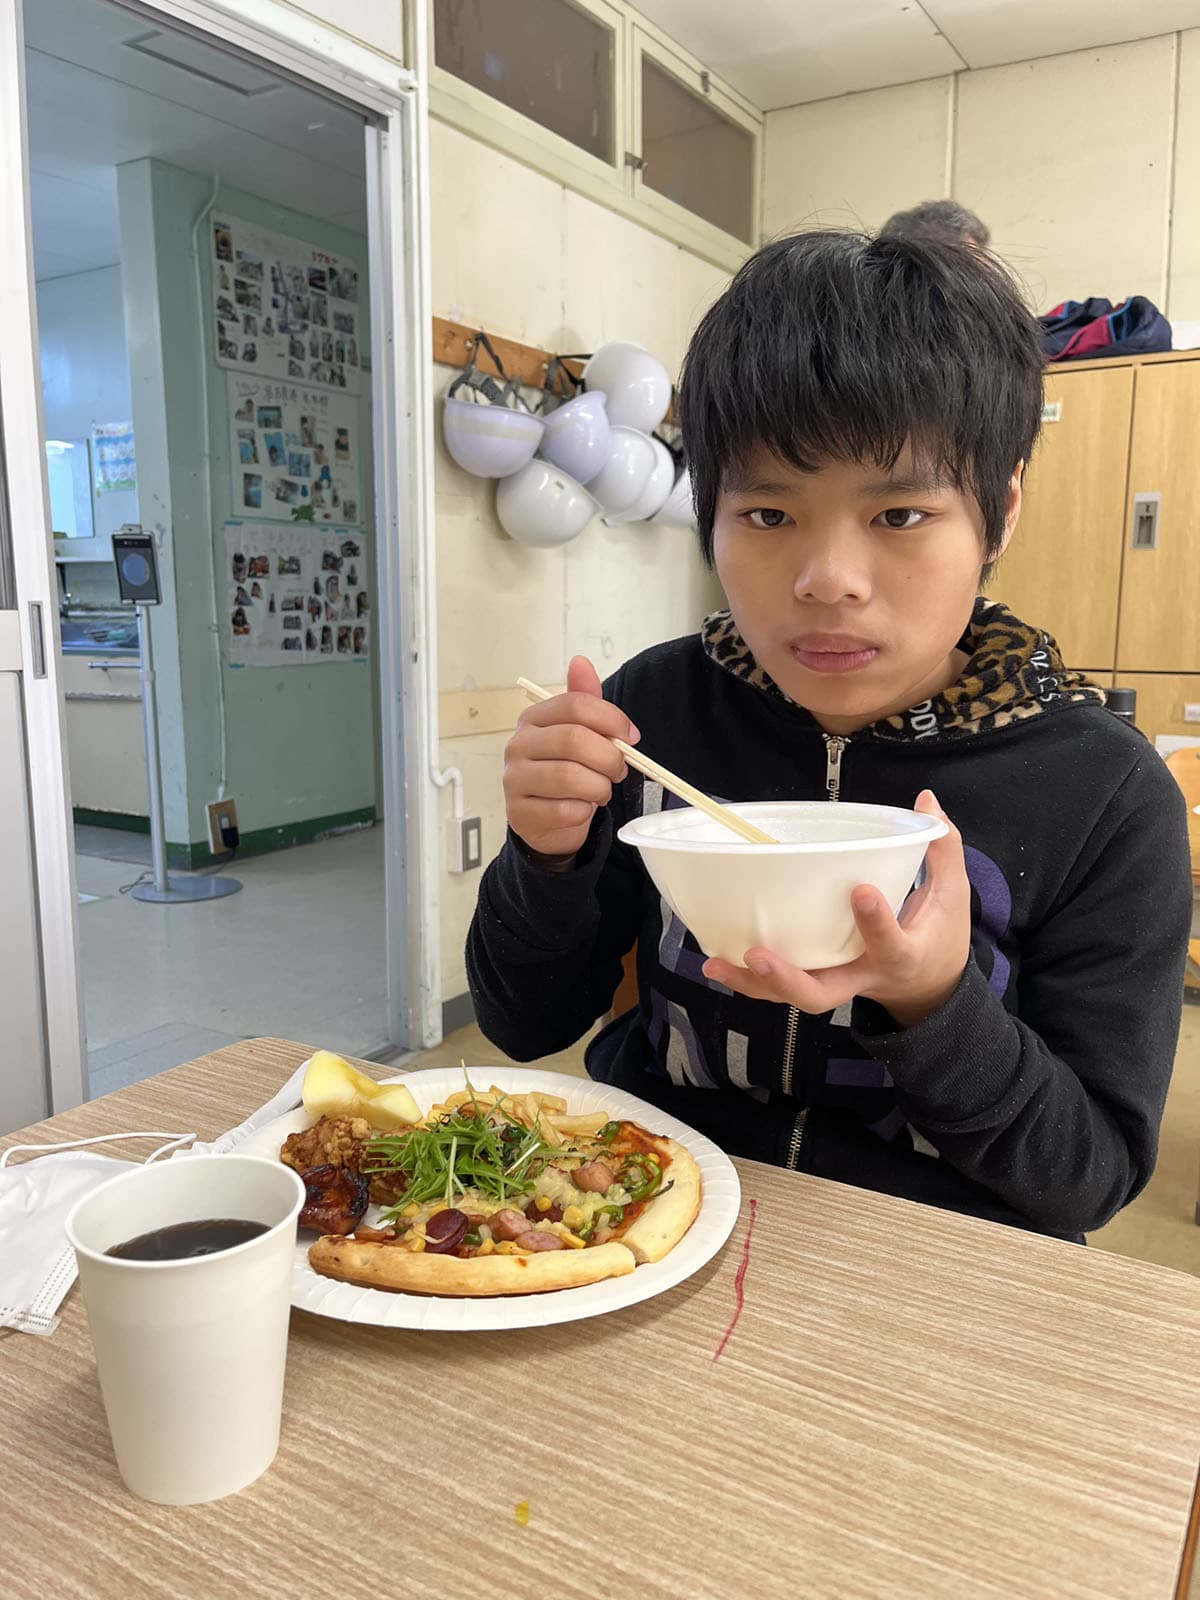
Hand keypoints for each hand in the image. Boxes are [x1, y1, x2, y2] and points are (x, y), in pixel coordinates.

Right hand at [503, 656, 639, 862]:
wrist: (545, 820)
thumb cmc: (565, 771)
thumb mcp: (577, 733)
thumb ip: (584, 701)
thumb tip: (581, 662)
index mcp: (533, 719)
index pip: (575, 705)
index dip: (610, 719)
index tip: (630, 737)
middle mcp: (518, 745)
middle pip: (574, 740)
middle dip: (609, 758)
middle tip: (618, 770)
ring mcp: (514, 779)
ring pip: (570, 777)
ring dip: (599, 787)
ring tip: (600, 790)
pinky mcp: (520, 813)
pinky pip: (565, 810)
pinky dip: (584, 811)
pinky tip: (582, 808)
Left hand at [701, 791, 970, 1027]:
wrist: (931, 988)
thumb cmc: (939, 934)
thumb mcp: (953, 895)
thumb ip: (942, 848)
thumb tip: (927, 800)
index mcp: (903, 955)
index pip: (889, 945)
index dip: (875, 922)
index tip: (860, 891)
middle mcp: (863, 976)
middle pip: (822, 995)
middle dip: (788, 978)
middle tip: (758, 953)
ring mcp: (838, 984)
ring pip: (792, 996)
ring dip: (754, 983)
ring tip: (717, 962)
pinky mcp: (819, 982)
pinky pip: (780, 990)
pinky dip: (749, 980)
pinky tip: (716, 960)